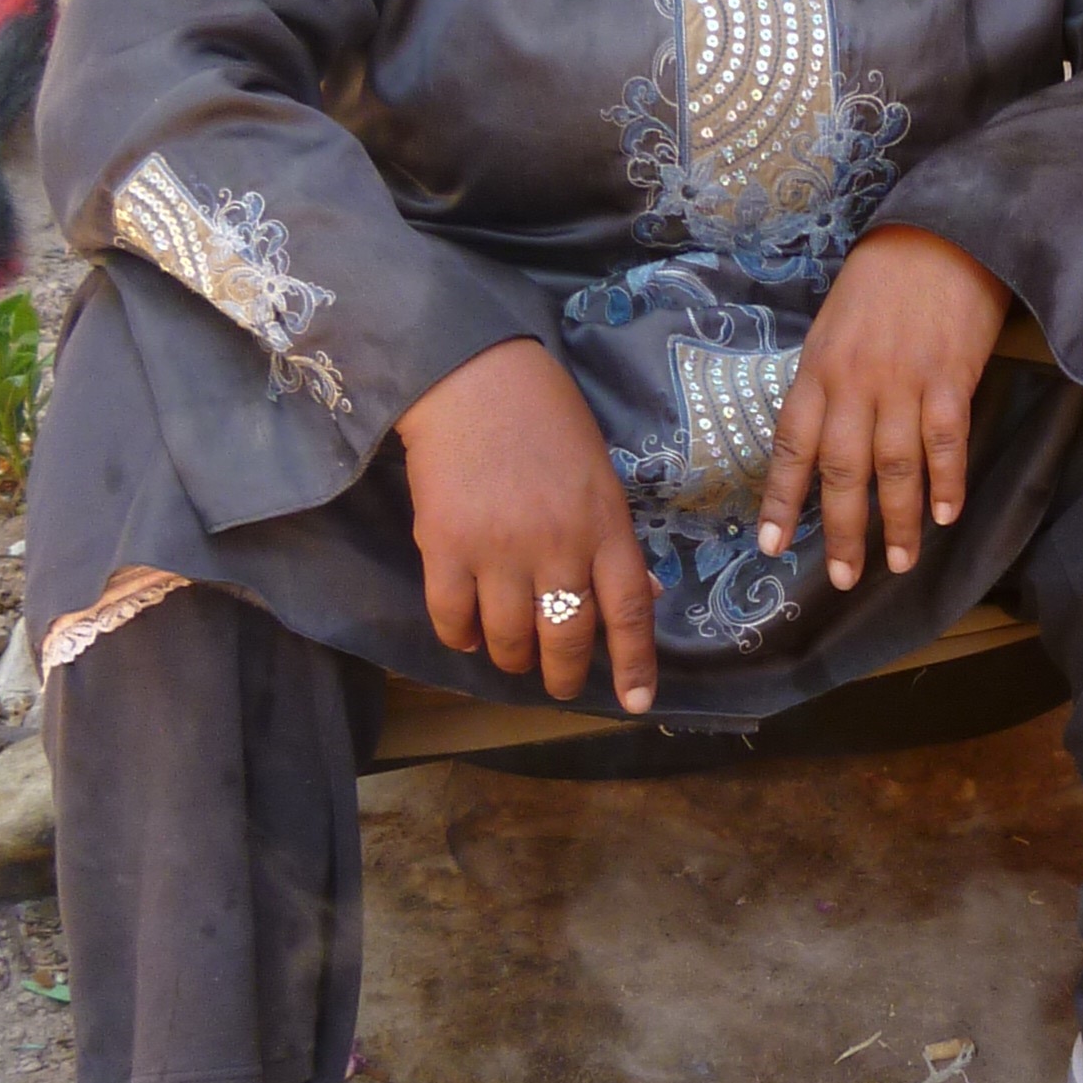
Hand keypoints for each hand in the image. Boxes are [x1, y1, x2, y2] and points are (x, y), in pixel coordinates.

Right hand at [394, 340, 657, 708]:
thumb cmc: (546, 421)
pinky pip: (453, 618)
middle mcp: (558, 545)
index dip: (634, 666)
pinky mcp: (445, 545)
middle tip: (555, 683)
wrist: (472, 378)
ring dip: (511, 657)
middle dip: (562, 675)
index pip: (628, 614)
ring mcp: (499, 549)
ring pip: (508, 639)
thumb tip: (636, 596)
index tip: (635, 704)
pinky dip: (460, 636)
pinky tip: (467, 632)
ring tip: (510, 651)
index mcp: (606, 526)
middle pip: (566, 639)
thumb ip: (614, 539)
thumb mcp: (600, 476)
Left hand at [757, 227, 1010, 588]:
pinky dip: (946, 483)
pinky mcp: (952, 378)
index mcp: (818, 370)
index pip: (791, 445)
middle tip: (843, 577)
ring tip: (900, 563)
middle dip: (842, 530)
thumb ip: (827, 383)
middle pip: (842, 471)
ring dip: (898, 521)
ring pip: (895, 467)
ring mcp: (904, 382)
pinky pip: (946, 443)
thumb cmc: (885, 278)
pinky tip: (947, 516)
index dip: (780, 499)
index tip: (770, 545)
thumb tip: (823, 440)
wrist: (943, 231)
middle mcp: (854, 383)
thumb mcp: (834, 326)